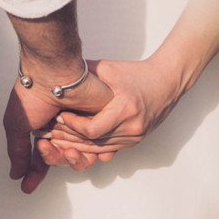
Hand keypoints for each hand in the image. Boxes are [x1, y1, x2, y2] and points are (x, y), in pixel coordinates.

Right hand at [3, 69, 112, 192]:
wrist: (55, 75)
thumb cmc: (33, 94)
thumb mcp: (18, 124)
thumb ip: (19, 152)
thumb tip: (16, 175)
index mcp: (46, 126)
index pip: (44, 156)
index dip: (36, 172)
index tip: (27, 187)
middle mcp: (65, 127)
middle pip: (63, 158)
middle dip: (53, 158)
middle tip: (45, 145)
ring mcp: (84, 124)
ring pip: (82, 156)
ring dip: (71, 156)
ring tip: (62, 144)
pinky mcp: (103, 121)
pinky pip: (100, 145)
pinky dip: (87, 142)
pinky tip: (77, 128)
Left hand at [48, 58, 184, 153]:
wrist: (167, 81)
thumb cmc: (137, 73)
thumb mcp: (109, 69)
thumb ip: (84, 73)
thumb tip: (58, 75)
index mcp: (125, 109)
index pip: (92, 129)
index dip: (72, 126)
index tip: (60, 116)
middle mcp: (132, 127)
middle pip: (94, 143)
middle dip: (69, 138)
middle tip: (51, 132)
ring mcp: (136, 136)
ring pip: (100, 149)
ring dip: (78, 145)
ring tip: (57, 139)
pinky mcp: (136, 140)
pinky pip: (109, 148)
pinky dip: (91, 147)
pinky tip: (75, 143)